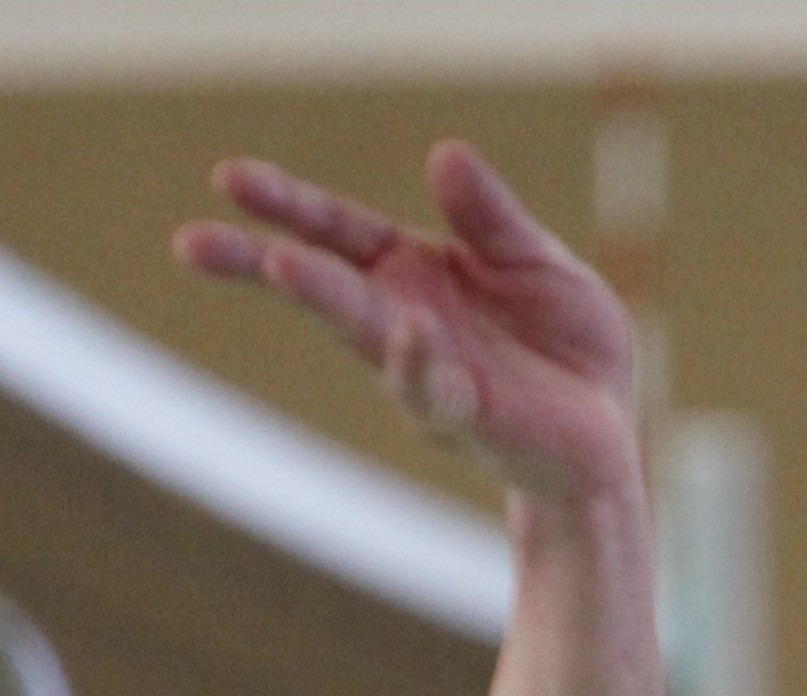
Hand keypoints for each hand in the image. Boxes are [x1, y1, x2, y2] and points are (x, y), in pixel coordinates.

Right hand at [178, 140, 637, 508]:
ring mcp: (427, 374)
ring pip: (364, 333)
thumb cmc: (565, 344)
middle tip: (196, 242)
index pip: (334, 230)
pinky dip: (418, 360)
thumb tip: (445, 153)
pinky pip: (434, 388)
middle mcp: (402, 322)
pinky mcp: (468, 418)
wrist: (610, 431)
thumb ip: (491, 217)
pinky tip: (409, 329)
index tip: (227, 180)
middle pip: (320, 282)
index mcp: (409, 272)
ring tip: (281, 264)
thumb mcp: (537, 259)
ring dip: (322, 299)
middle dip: (258, 261)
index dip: (284, 204)